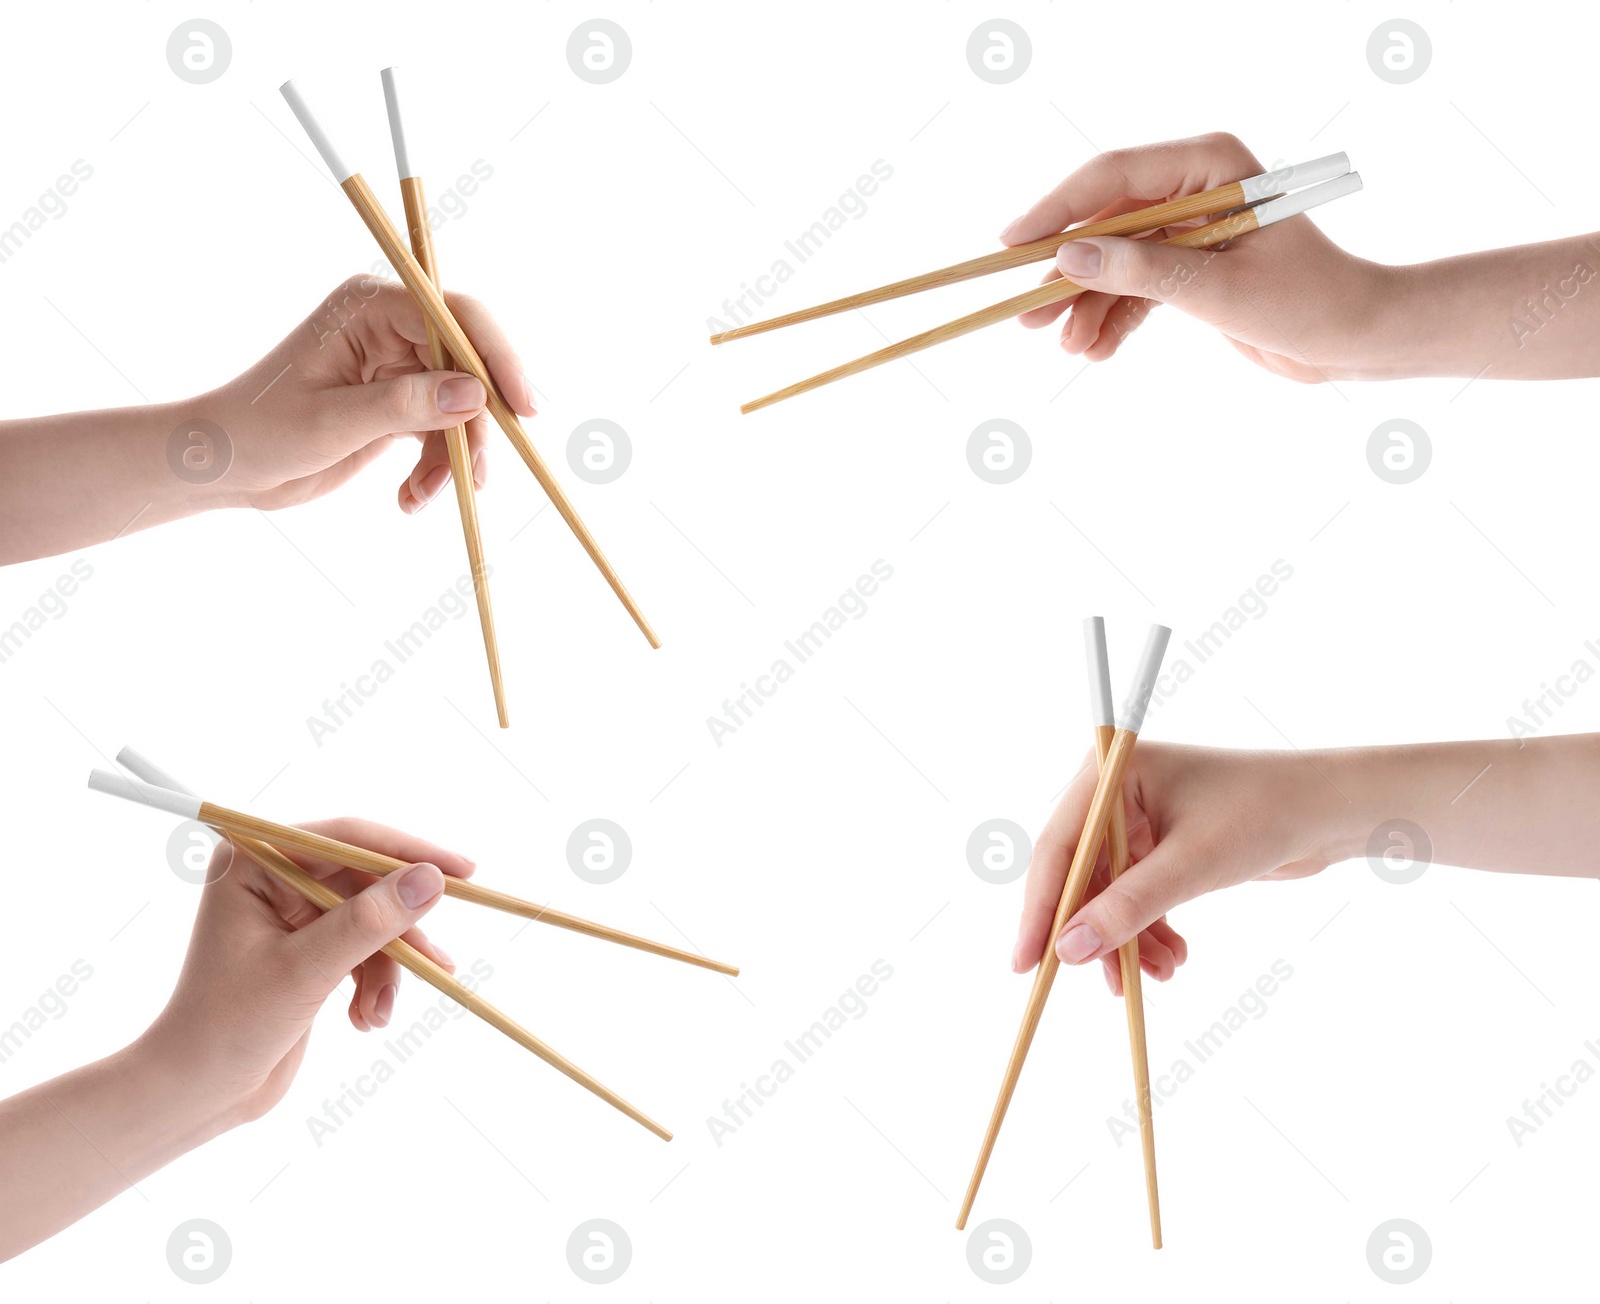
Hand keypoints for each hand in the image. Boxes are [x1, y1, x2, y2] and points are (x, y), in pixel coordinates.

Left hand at [134, 818, 474, 1124]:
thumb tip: (432, 880)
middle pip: (367, 881)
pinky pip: (365, 949)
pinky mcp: (310, 949)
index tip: (461, 871)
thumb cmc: (226, 1027)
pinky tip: (366, 1019)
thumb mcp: (304, 972)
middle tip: (439, 958)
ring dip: (387, 968)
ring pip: (373, 920)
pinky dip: (375, 983)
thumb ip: (369, 922)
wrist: (195, 1094)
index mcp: (253, 863)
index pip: (345, 838)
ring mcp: (293, 915)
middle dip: (399, 929)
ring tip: (380, 1012)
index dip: (407, 852)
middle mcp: (274, 878)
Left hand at [206, 274, 538, 513]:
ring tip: (424, 495)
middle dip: (474, 424)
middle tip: (477, 476)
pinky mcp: (400, 403)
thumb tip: (475, 394)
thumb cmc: (258, 432)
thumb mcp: (331, 422)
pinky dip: (436, 469)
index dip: (495, 357)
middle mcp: (391, 328)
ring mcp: (398, 366)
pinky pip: (444, 432)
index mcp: (369, 308)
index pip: (455, 316)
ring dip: (453, 457)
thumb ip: (404, 405)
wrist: (225, 467)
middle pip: (468, 366)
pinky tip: (410, 497)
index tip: (521, 408)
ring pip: (461, 406)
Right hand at [999, 133, 1391, 381]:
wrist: (1356, 339)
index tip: (1011, 247)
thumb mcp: (1219, 290)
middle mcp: (1194, 188)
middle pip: (1105, 223)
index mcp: (1210, 165)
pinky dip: (1114, 319)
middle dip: (1068, 274)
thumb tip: (1069, 256)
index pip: (1113, 177)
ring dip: (1088, 307)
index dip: (1057, 211)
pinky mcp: (1189, 268)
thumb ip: (1142, 271)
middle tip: (1027, 317)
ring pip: (1114, 261)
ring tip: (1071, 348)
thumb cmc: (1309, 302)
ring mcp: (1189, 229)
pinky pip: (1135, 288)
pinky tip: (1097, 350)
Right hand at [1013, 744, 1342, 993]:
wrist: (1332, 810)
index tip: (1027, 961)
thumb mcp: (1192, 866)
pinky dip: (1150, 930)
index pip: (1058, 847)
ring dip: (1128, 938)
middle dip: (1093, 930)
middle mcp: (1117, 793)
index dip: (1040, 907)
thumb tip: (1069, 951)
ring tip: (1160, 973)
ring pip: (1110, 893)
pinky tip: (1174, 957)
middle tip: (1098, 980)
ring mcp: (1140, 821)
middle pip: (1080, 874)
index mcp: (1112, 773)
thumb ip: (1127, 908)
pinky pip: (1138, 897)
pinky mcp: (1164, 847)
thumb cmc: (1265, 812)